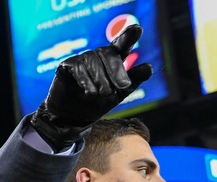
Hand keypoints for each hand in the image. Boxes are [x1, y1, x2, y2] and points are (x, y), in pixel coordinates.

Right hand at [31, 24, 151, 150]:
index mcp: (112, 61)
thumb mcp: (118, 95)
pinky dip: (86, 80)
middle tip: (123, 86)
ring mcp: (82, 59)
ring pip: (93, 61)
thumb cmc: (96, 105)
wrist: (72, 118)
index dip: (128, 36)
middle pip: (109, 53)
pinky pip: (78, 67)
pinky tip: (90, 92)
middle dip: (117, 69)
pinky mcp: (67, 66)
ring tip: (104, 94)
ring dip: (101, 78)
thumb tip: (149, 68)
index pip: (121, 45)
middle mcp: (97, 56)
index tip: (137, 29)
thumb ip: (133, 81)